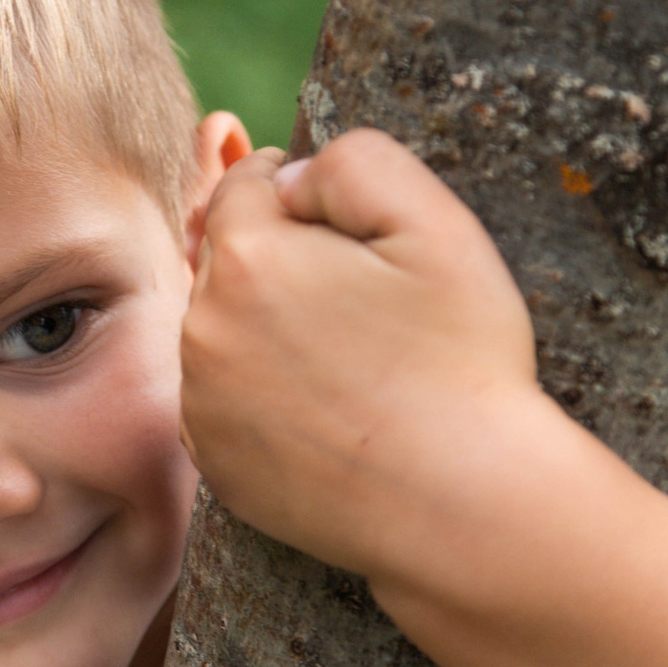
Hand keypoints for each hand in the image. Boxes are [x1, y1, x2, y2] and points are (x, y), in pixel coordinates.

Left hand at [179, 129, 552, 586]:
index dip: (292, 192)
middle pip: (226, 261)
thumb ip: (354, 163)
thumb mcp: (435, 223)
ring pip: (222, 333)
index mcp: (247, 258)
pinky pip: (225, 404)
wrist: (464, 503)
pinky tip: (328, 410)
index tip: (337, 222)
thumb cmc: (462, 361)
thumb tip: (289, 179)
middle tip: (358, 295)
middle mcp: (204, 330)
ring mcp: (203, 405)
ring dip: (264, 327)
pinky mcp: (215, 465)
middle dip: (277, 260)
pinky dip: (261, 396)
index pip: (243, 189)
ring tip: (348, 357)